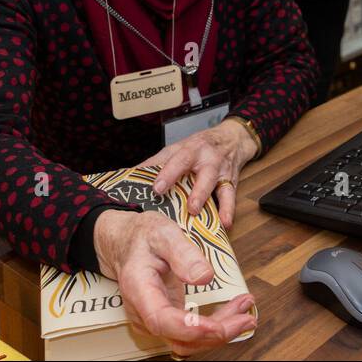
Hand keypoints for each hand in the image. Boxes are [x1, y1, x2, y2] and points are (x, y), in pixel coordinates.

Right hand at [92, 209, 255, 355]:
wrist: (127, 242)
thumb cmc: (143, 237)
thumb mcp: (164, 234)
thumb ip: (183, 253)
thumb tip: (205, 276)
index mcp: (139, 289)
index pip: (161, 320)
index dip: (190, 328)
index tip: (216, 327)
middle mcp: (143, 312)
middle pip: (179, 338)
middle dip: (216, 333)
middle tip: (245, 319)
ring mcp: (154, 320)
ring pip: (189, 340)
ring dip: (220, 330)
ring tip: (245, 311)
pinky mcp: (167, 320)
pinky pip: (191, 332)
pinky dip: (215, 325)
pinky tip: (233, 311)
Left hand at [138, 121, 258, 229]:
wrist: (232, 139)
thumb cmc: (198, 147)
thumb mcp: (177, 149)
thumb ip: (156, 163)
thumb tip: (129, 176)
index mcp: (191, 150)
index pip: (179, 161)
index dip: (168, 174)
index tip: (157, 189)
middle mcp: (207, 159)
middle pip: (203, 173)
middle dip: (196, 190)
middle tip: (187, 207)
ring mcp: (221, 171)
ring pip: (217, 185)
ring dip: (209, 200)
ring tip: (199, 214)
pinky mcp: (231, 182)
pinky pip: (230, 196)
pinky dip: (228, 209)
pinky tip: (225, 223)